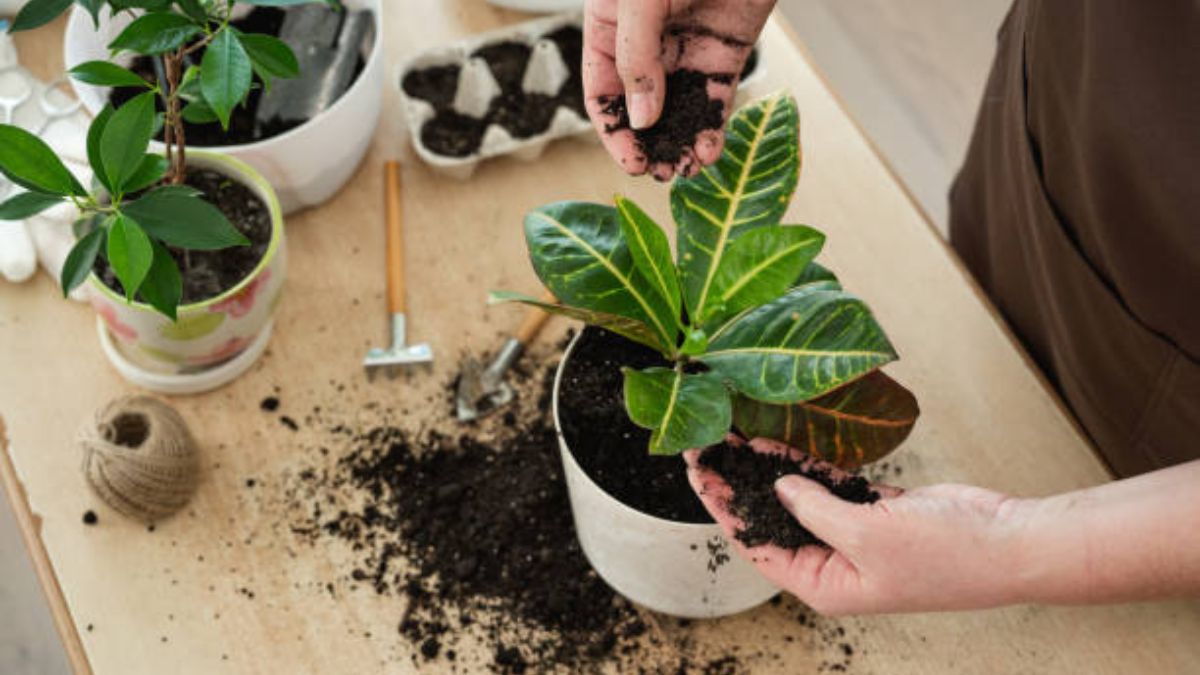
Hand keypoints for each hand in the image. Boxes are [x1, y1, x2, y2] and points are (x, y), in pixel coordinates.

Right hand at [582, 0, 774, 179]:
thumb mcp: (641, 0)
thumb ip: (637, 58)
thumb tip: (642, 118)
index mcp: (610, 28)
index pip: (603, 92)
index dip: (615, 131)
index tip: (632, 163)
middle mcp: (646, 44)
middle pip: (641, 108)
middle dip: (652, 144)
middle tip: (664, 175)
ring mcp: (686, 49)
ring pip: (679, 109)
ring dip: (683, 142)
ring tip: (690, 170)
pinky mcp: (724, 52)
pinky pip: (714, 99)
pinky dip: (712, 127)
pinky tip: (711, 150)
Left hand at [684, 438, 1026, 614]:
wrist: (1009, 541)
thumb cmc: (947, 555)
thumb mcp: (866, 533)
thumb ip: (814, 509)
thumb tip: (778, 487)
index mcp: (825, 586)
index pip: (754, 545)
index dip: (722, 508)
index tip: (697, 472)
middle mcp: (833, 563)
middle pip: (769, 519)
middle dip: (737, 484)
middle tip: (706, 446)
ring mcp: (854, 535)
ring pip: (796, 499)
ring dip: (767, 469)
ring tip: (731, 436)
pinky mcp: (874, 511)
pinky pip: (828, 485)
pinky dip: (805, 464)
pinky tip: (776, 441)